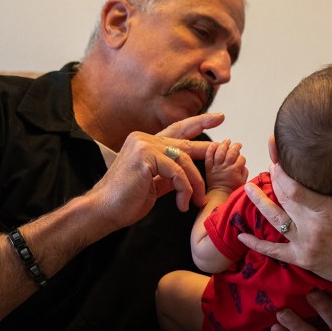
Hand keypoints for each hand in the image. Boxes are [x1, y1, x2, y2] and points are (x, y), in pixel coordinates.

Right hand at [91, 113, 224, 231]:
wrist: (104, 211)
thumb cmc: (126, 201)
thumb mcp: (154, 186)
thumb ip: (169, 176)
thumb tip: (186, 175)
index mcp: (145, 144)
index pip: (176, 131)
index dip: (197, 124)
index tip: (217, 119)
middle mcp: (144, 139)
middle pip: (183, 140)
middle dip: (207, 143)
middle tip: (228, 144)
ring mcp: (143, 145)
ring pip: (183, 159)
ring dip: (195, 183)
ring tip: (197, 201)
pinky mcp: (145, 156)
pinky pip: (176, 171)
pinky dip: (185, 188)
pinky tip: (183, 203)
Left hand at [204, 138, 247, 193]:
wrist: (219, 195)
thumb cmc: (231, 190)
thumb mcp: (243, 182)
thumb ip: (244, 171)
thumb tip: (242, 164)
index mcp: (235, 171)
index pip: (241, 158)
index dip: (242, 157)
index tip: (241, 158)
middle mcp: (226, 167)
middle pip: (231, 152)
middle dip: (236, 146)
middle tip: (238, 144)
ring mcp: (216, 167)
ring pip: (220, 152)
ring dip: (224, 144)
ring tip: (228, 140)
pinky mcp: (209, 168)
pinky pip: (208, 157)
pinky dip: (210, 149)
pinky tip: (214, 144)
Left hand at [237, 144, 331, 296]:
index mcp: (328, 210)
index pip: (293, 187)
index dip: (280, 169)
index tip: (275, 152)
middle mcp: (312, 227)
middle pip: (282, 199)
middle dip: (273, 178)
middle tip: (268, 161)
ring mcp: (304, 245)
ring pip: (275, 221)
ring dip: (259, 203)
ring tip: (248, 187)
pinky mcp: (301, 259)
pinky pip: (274, 251)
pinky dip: (256, 244)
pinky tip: (242, 235)